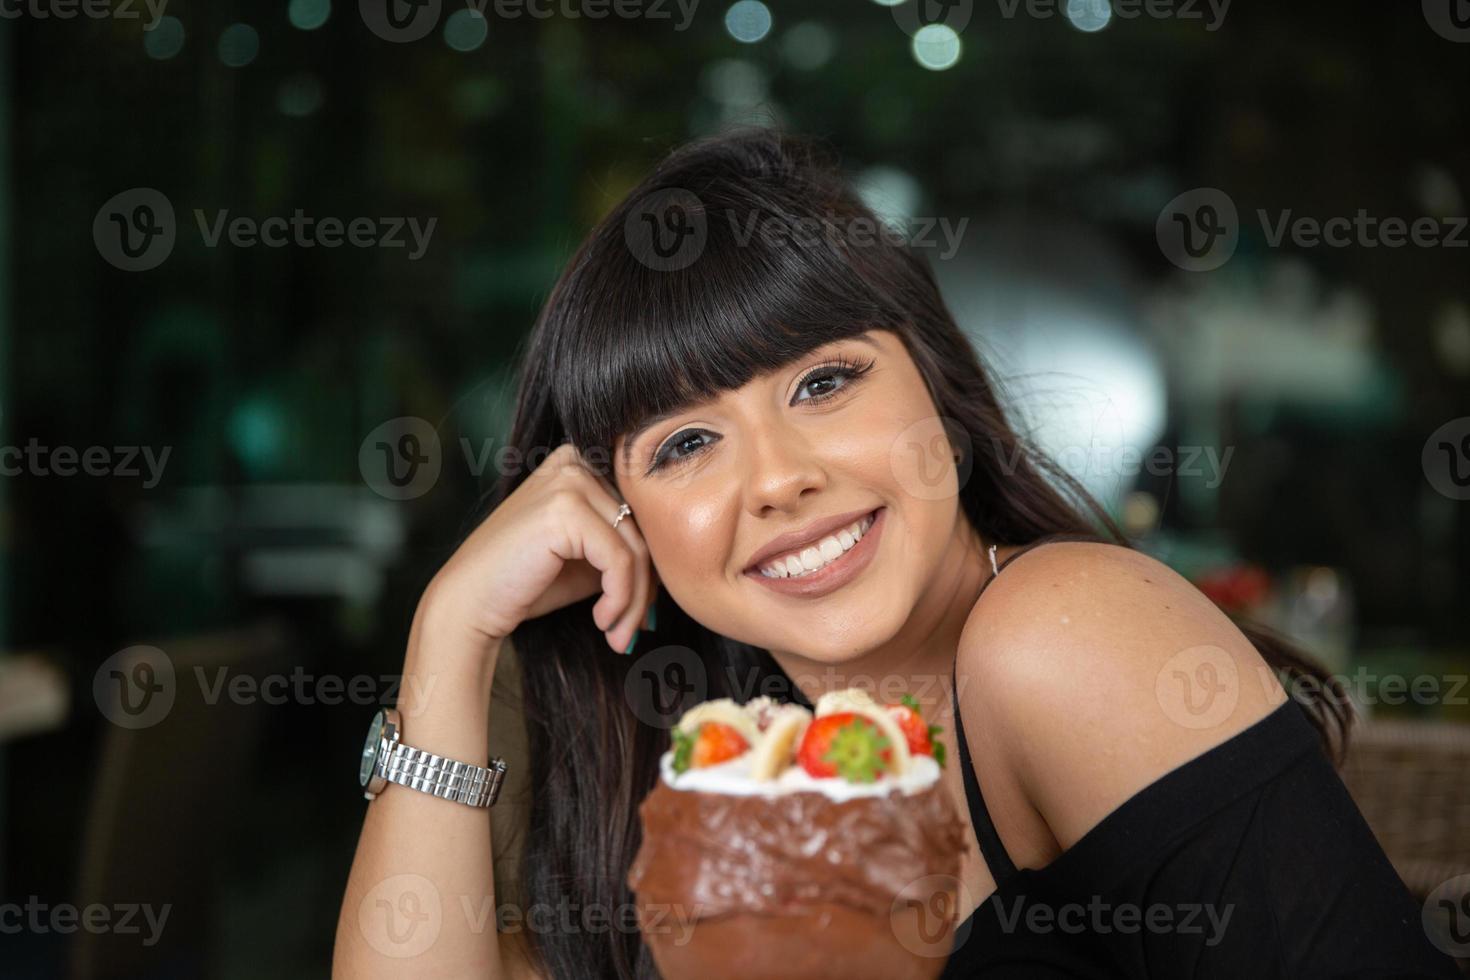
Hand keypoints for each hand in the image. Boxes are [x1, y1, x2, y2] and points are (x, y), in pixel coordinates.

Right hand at [424, 443, 657, 654]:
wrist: (470, 603)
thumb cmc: (528, 583)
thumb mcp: (588, 558)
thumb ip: (625, 546)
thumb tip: (674, 565)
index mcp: (581, 463)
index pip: (641, 512)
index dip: (650, 563)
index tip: (644, 610)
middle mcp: (576, 463)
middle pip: (642, 528)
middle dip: (645, 587)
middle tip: (634, 629)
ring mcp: (569, 481)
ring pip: (635, 547)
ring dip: (634, 601)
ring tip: (620, 635)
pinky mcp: (565, 510)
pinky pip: (619, 560)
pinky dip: (620, 599)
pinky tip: (603, 623)